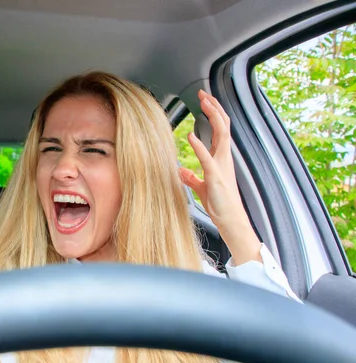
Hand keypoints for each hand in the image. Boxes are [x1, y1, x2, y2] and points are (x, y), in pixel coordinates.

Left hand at [179, 90, 261, 264]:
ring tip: (203, 103)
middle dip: (214, 108)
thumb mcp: (202, 187)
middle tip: (204, 93)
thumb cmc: (219, 204)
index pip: (220, 129)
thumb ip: (192, 177)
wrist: (231, 220)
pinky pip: (208, 159)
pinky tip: (190, 136)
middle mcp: (224, 158)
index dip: (213, 112)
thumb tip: (181, 171)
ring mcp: (222, 166)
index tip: (204, 99)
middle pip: (223, 125)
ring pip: (221, 135)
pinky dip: (199, 147)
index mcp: (221, 158)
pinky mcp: (216, 177)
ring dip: (212, 118)